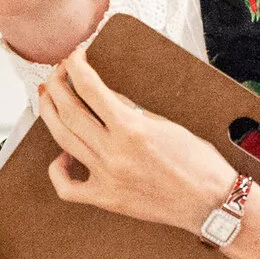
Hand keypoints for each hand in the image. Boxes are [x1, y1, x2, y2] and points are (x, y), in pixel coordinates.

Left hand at [35, 49, 259, 258]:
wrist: (212, 203)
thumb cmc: (199, 163)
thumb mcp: (166, 125)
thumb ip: (131, 110)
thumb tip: (104, 96)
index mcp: (131, 128)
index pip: (90, 87)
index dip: (76, 65)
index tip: (74, 55)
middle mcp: (113, 153)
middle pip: (68, 110)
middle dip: (57, 85)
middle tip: (57, 73)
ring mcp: (106, 177)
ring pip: (62, 140)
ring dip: (50, 114)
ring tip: (48, 99)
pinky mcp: (106, 199)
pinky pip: (67, 187)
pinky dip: (57, 170)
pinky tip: (62, 155)